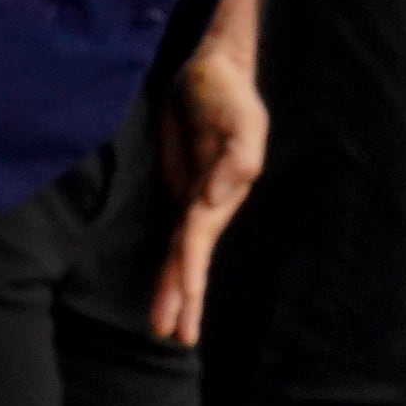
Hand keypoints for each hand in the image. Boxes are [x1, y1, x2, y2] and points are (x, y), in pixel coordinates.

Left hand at [148, 45, 267, 346]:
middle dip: (182, 297)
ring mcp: (194, 195)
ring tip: (163, 327)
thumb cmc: (228, 91)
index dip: (189, 270)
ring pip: (181, 252)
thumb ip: (238, 156)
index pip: (199, 241)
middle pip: (190, 258)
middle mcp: (208, 202)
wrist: (211, 68)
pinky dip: (172, 261)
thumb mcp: (241, 119)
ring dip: (173, 288)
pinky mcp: (180, 182)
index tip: (184, 299)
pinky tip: (170, 285)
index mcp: (221, 193)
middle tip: (171, 337)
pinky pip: (174, 231)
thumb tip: (217, 197)